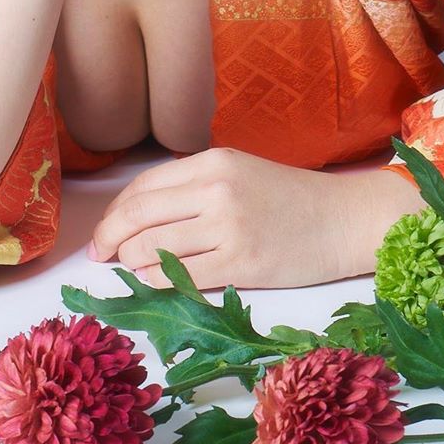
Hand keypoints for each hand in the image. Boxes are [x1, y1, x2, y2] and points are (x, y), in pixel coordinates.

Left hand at [87, 147, 427, 290]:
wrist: (345, 219)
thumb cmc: (293, 198)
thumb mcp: (241, 173)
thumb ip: (196, 186)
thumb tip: (142, 215)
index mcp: (213, 162)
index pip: (144, 185)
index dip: (115, 210)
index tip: (104, 230)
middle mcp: (215, 189)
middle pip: (139, 214)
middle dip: (108, 237)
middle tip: (99, 254)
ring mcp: (228, 226)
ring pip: (153, 246)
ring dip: (130, 261)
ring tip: (125, 269)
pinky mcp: (242, 263)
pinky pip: (181, 276)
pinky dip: (156, 280)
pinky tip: (150, 281)